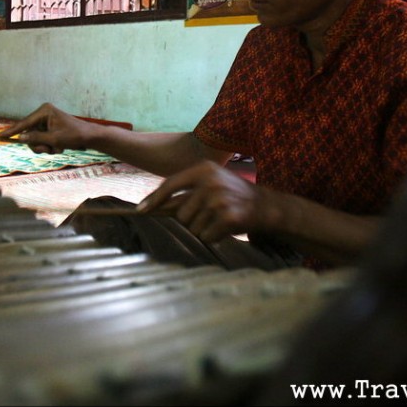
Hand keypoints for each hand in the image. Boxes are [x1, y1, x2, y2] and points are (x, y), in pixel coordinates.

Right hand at [0, 102, 95, 154]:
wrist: (90, 137)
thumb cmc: (74, 136)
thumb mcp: (54, 139)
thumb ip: (36, 138)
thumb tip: (20, 137)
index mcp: (44, 111)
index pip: (24, 123)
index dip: (12, 131)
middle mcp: (43, 113)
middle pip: (29, 133)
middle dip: (38, 145)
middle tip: (50, 150)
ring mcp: (46, 120)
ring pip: (35, 138)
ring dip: (44, 147)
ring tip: (57, 149)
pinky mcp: (49, 127)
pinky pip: (41, 139)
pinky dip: (49, 146)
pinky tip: (59, 147)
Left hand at [137, 160, 269, 243]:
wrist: (266, 206)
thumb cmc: (232, 195)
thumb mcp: (210, 182)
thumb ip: (185, 191)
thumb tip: (152, 205)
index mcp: (204, 169)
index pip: (171, 184)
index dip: (154, 199)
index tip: (140, 210)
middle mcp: (210, 182)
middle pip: (180, 213)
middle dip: (191, 219)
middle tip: (210, 214)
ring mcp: (219, 200)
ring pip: (192, 228)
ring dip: (203, 229)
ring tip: (219, 219)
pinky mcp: (228, 218)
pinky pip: (206, 237)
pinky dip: (214, 237)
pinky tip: (225, 227)